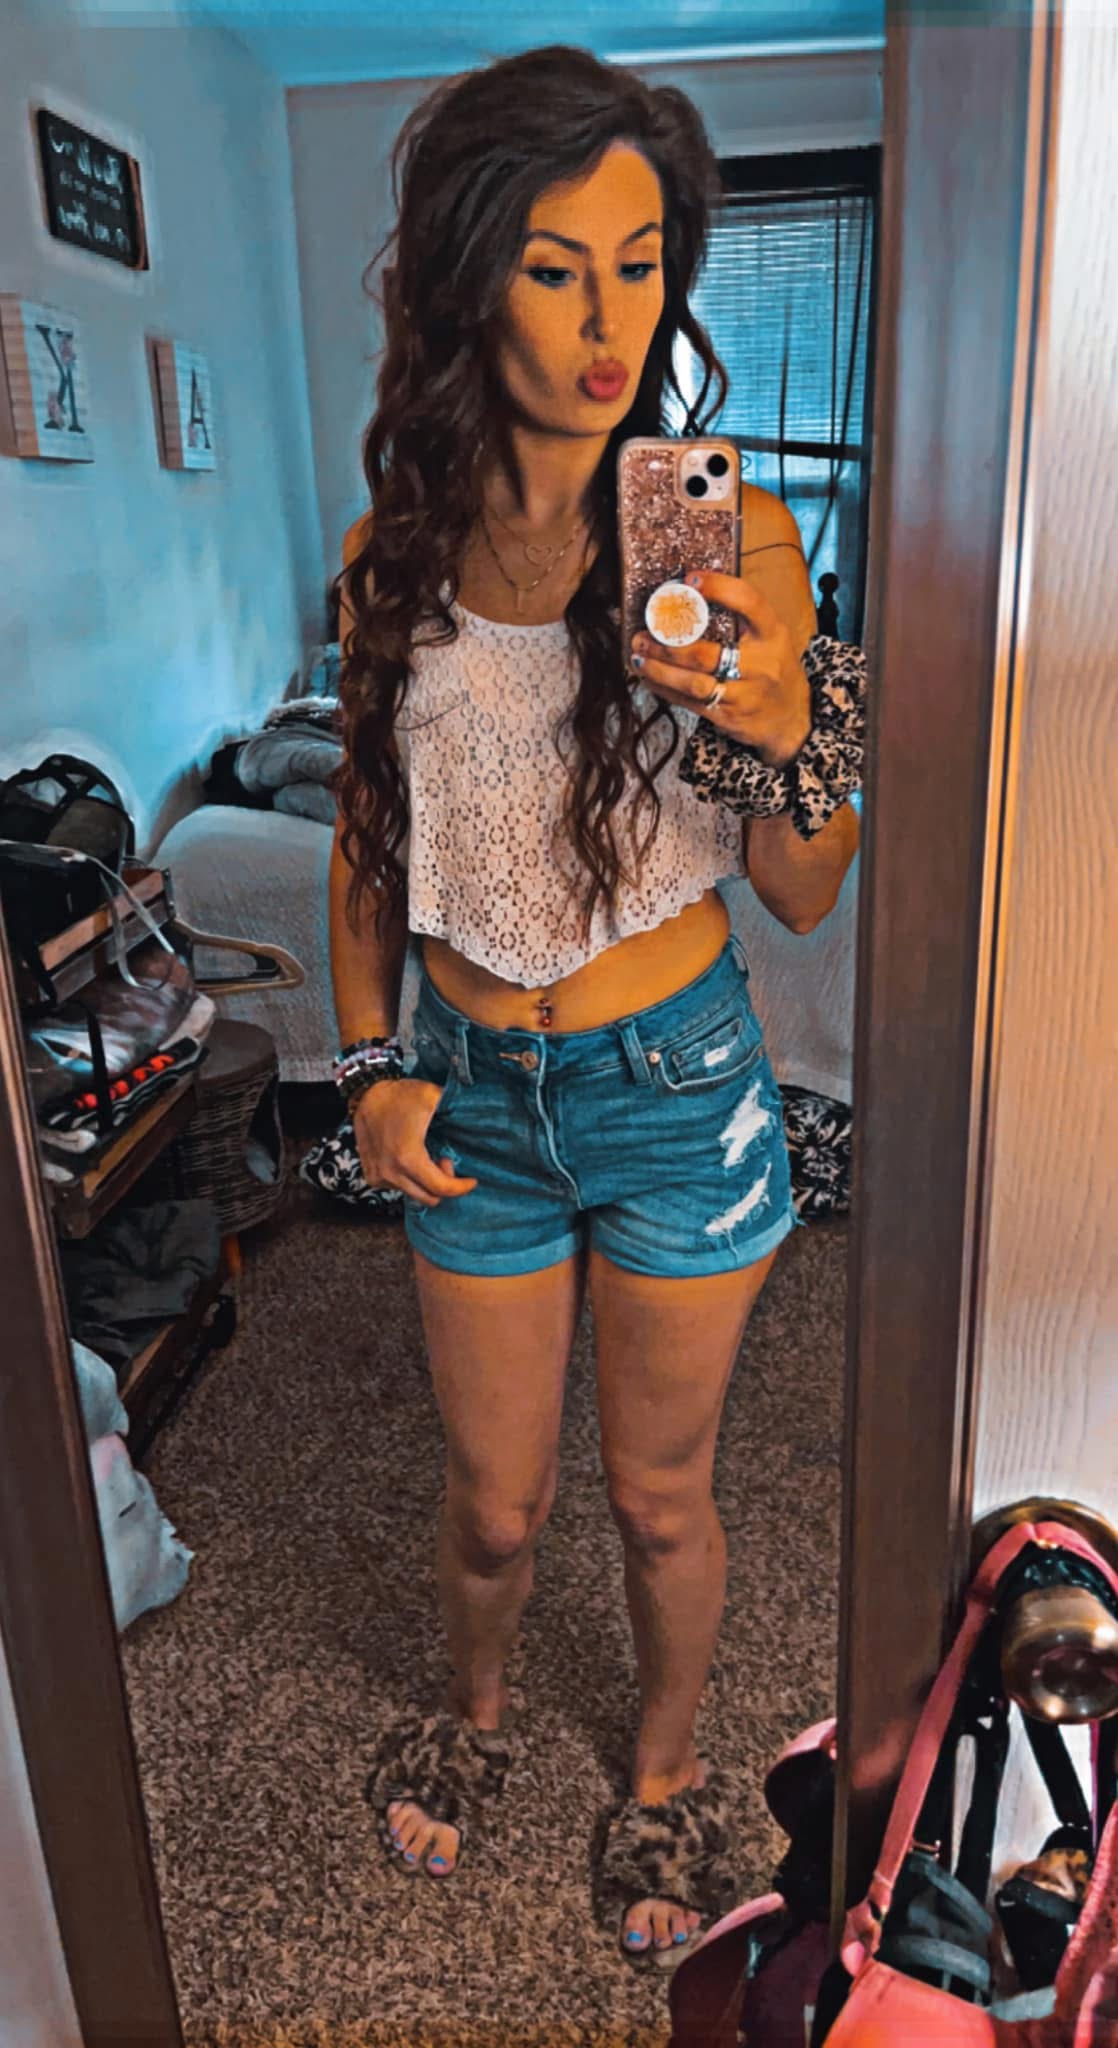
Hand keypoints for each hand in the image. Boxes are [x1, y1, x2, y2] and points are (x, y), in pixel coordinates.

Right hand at [351, 1079, 477, 1207]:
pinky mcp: (372, 1176)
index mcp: (408, 1157)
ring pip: (414, 1194)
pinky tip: (410, 1158)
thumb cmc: (401, 1095)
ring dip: (425, 1181)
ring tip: (426, 1155)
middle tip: (444, 1159)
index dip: (461, 1188)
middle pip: (429, 1197)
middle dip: (443, 1184)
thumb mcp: (433, 1096)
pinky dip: (410, 1179)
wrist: (366, 1094)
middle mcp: (391, 1172)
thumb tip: (480, 1112)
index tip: (471, 1181)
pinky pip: (399, 1188)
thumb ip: (457, 1107)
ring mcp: (380, 1176)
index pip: (441, 1188)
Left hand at [631, 569, 811, 768]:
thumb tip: (691, 590)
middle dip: (667, 644)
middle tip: (643, 632)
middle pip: (706, 653)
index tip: (690, 579)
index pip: (749, 602)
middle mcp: (762, 664)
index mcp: (773, 634)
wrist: (792, 719)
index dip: (720, 587)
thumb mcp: (771, 638)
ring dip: (660, 669)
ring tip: (638, 656)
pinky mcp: (729, 717)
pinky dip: (665, 688)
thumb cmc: (773, 668)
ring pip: (694, 683)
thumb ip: (742, 617)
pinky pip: (690, 703)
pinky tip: (648, 677)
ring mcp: (745, 694)